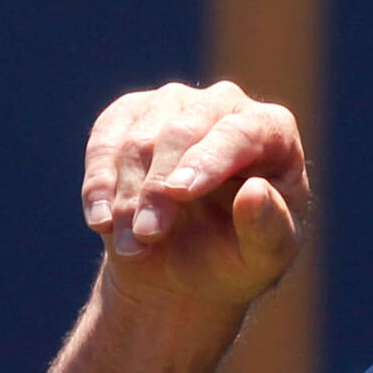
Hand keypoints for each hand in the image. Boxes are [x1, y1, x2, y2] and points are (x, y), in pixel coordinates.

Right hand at [81, 80, 309, 310]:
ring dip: (128, 197)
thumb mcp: (266, 256)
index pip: (240, 132)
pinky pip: (104, 141)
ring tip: (134, 246)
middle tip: (149, 234)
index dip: (208, 160)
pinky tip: (102, 222)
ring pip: (138, 139)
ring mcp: (175, 103)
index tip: (179, 193)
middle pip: (182, 131)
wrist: (188, 269)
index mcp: (274, 131)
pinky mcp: (130, 115)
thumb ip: (268, 227)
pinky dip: (99, 184)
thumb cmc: (240, 256)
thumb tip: (255, 192)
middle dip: (159, 187)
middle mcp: (226, 104)